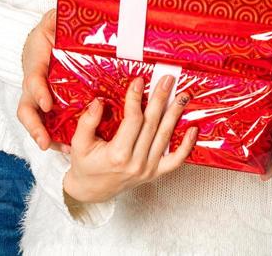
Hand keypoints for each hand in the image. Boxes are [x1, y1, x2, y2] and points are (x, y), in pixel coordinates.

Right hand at [17, 9, 64, 151]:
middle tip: (44, 142)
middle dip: (35, 128)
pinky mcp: (55, 108)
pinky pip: (54, 126)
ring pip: (38, 123)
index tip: (47, 102)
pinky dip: (61, 139)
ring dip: (49, 138)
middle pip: (28, 111)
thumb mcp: (50, 21)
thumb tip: (61, 8)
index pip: (32, 80)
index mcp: (35, 66)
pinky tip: (76, 148)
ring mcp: (42, 100)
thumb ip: (54, 16)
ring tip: (67, 152)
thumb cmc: (48, 34)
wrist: (46, 43)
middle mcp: (35, 88)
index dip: (39, 91)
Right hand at [61, 75, 199, 204]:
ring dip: (175, 114)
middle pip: (152, 124)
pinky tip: (193, 129)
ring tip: (182, 95)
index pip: (132, 121)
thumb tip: (98, 102)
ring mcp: (148, 169)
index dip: (136, 99)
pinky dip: (187, 146)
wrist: (91, 190)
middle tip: (167, 80)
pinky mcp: (154, 173)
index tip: (139, 81)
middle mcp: (136, 162)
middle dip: (160, 99)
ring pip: (165, 137)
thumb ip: (87, 122)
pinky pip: (175, 160)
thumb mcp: (79, 143)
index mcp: (117, 155)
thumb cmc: (85, 165)